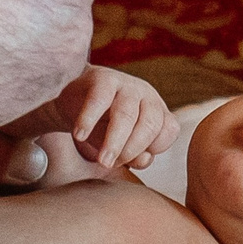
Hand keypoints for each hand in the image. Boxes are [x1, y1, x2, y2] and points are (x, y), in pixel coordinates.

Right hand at [48, 67, 174, 168]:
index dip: (152, 149)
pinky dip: (89, 119)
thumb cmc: (103, 127)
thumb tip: (144, 159)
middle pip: (149, 124)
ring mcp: (126, 85)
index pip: (168, 131)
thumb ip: (135, 156)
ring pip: (126, 114)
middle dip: (131, 150)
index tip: (131, 163)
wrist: (74, 100)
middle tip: (111, 165)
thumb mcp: (121, 146)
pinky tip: (80, 135)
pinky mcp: (102, 78)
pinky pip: (99, 99)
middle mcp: (147, 95)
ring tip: (102, 160)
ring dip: (114, 141)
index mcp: (158, 111)